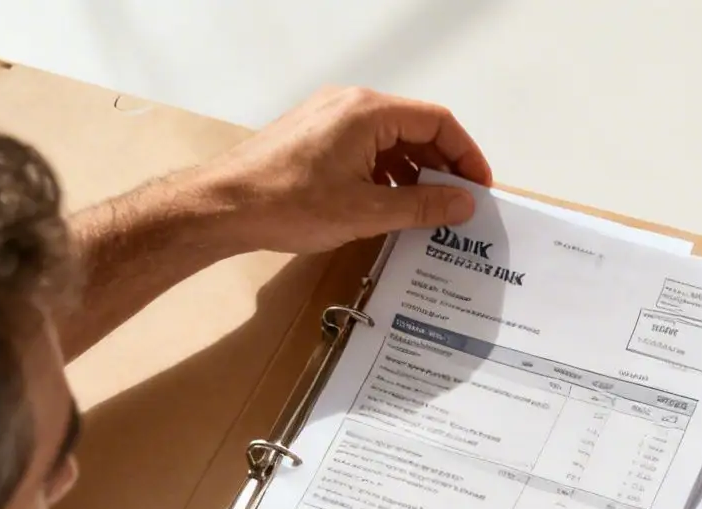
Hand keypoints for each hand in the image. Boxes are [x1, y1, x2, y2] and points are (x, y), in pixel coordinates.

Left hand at [193, 86, 492, 254]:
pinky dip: (387, 173)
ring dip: (415, 173)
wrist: (222, 207)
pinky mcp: (315, 135)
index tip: (479, 190)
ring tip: (428, 213)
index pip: (437, 122)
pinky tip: (390, 205)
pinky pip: (366, 147)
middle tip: (459, 206)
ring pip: (391, 140)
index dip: (466, 156)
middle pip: (416, 128)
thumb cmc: (290, 204)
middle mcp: (351, 104)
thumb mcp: (367, 210)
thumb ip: (423, 205)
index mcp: (368, 112)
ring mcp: (330, 117)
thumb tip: (465, 203)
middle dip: (442, 167)